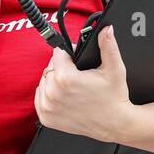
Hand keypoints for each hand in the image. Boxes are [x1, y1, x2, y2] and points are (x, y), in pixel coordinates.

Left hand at [34, 24, 136, 142]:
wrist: (114, 124)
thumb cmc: (114, 97)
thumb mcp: (114, 68)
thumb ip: (108, 46)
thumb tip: (106, 29)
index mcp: (66, 78)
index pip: (58, 53)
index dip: (68, 53)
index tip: (77, 60)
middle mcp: (53, 93)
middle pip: (50, 67)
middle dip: (62, 67)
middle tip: (77, 74)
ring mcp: (48, 107)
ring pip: (44, 82)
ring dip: (54, 81)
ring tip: (71, 86)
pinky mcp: (46, 118)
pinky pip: (40, 98)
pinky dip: (48, 95)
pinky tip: (62, 96)